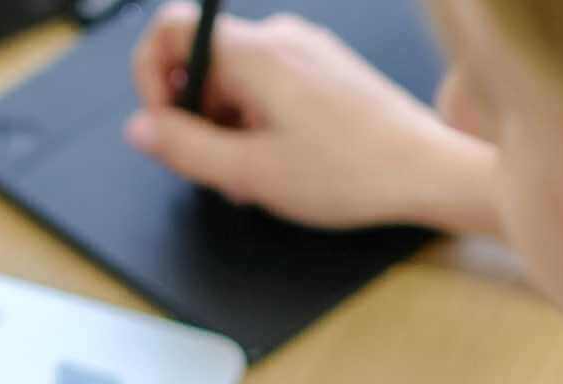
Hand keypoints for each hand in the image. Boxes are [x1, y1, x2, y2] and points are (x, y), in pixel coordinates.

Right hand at [126, 3, 500, 232]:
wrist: (421, 171)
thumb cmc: (350, 171)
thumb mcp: (251, 173)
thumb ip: (186, 149)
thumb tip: (141, 129)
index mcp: (257, 55)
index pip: (172, 29)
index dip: (150, 76)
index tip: (162, 124)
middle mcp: (278, 41)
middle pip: (200, 66)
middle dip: (195, 119)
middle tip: (218, 168)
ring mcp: (301, 54)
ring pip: (231, 85)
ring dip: (226, 131)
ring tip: (256, 174)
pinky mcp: (318, 72)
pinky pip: (263, 92)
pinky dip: (254, 127)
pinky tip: (277, 163)